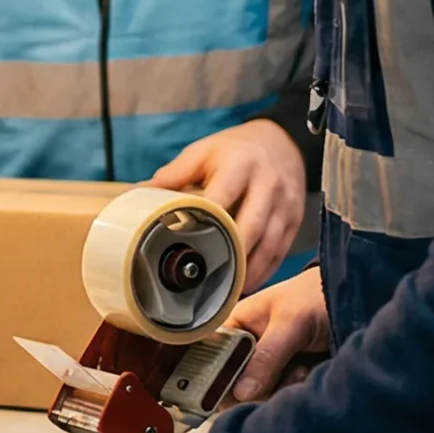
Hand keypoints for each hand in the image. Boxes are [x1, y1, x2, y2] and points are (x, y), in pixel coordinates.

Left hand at [149, 119, 306, 290]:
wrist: (282, 142)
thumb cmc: (234, 151)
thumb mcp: (203, 152)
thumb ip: (173, 174)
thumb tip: (138, 194)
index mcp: (239, 166)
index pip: (222, 199)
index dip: (205, 223)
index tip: (184, 245)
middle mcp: (267, 185)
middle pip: (250, 227)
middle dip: (229, 255)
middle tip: (205, 279)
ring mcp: (285, 204)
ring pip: (269, 245)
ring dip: (248, 270)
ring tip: (225, 290)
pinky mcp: (295, 219)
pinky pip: (281, 251)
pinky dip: (264, 270)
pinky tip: (246, 283)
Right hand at [221, 264, 329, 402]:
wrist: (353, 299)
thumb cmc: (317, 296)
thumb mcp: (290, 322)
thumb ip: (266, 355)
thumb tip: (241, 392)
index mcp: (235, 325)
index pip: (210, 358)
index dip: (215, 377)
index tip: (231, 391)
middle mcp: (246, 348)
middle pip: (233, 384)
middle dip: (258, 385)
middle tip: (283, 371)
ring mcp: (267, 365)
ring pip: (258, 394)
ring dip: (281, 387)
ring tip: (301, 368)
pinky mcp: (286, 377)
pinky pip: (280, 396)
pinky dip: (294, 389)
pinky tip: (307, 373)